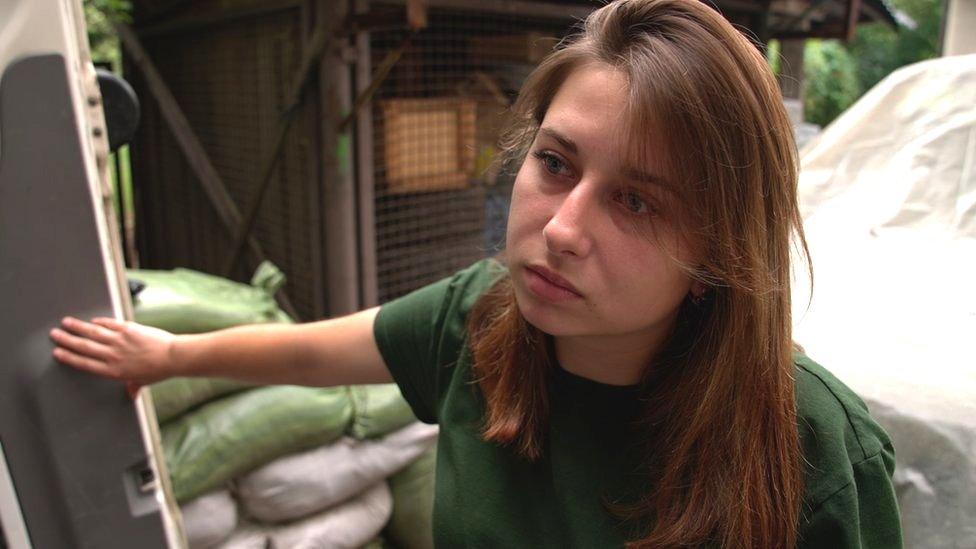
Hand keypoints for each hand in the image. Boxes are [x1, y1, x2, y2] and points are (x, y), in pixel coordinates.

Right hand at [50, 317, 177, 387]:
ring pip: (93, 332)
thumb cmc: (159, 371)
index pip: (85, 363)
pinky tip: (92, 320)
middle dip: (67, 340)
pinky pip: (110, 324)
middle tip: (55, 334)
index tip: (58, 352)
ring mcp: (120, 341)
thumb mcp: (143, 382)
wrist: (172, 356)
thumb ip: (133, 387)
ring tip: (66, 322)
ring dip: (78, 327)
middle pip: (84, 346)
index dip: (70, 357)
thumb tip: (131, 396)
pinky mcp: (129, 329)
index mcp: (113, 371)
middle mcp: (113, 356)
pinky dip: (100, 321)